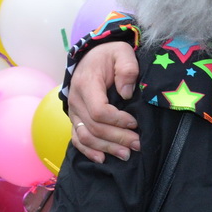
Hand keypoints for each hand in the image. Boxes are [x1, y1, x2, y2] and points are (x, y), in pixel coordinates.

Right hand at [67, 42, 139, 162]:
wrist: (90, 57)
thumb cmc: (108, 56)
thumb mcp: (122, 52)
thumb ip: (126, 68)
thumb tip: (126, 92)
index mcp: (86, 84)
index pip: (99, 110)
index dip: (117, 121)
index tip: (135, 122)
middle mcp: (76, 100)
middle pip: (94, 127)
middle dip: (118, 138)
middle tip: (137, 144)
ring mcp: (74, 111)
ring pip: (85, 136)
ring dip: (106, 148)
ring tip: (126, 154)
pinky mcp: (75, 118)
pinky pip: (77, 138)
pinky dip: (88, 151)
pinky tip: (102, 158)